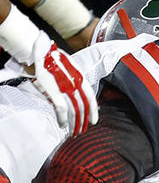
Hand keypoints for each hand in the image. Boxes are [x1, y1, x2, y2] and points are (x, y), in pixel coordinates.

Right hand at [0, 4, 97, 134]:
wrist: (41, 50)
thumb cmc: (53, 58)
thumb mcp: (70, 67)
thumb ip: (75, 80)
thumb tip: (78, 93)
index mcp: (80, 78)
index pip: (91, 98)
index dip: (94, 111)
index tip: (94, 121)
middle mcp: (75, 84)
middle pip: (83, 108)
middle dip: (83, 121)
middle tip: (82, 131)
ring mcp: (65, 88)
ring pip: (73, 111)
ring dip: (74, 123)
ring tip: (73, 132)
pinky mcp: (54, 91)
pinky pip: (61, 109)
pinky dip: (63, 119)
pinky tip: (62, 125)